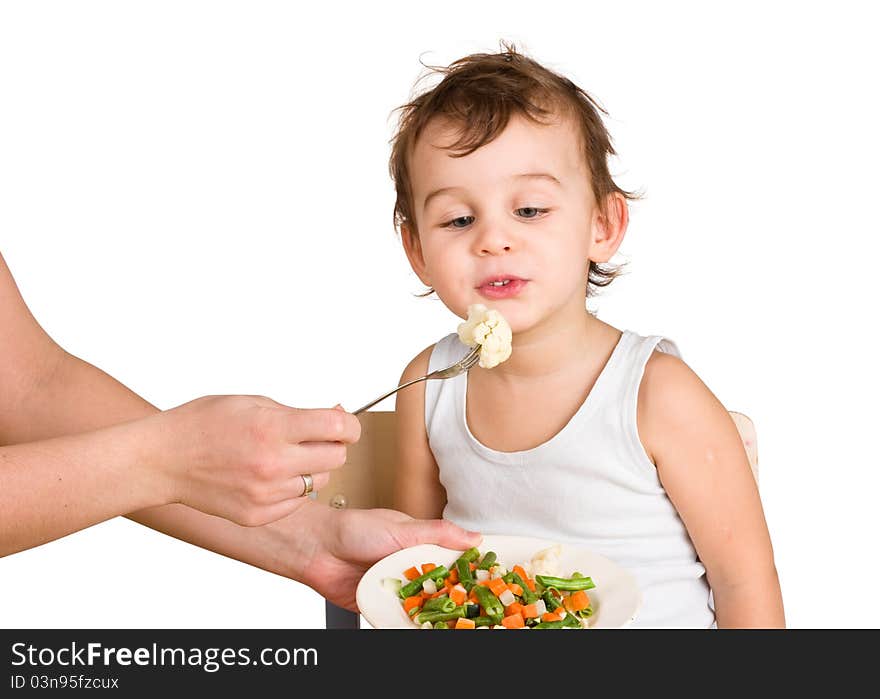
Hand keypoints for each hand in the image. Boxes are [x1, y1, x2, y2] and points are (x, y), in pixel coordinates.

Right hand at [155, 395, 360, 526]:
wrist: (161, 459)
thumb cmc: (202, 424)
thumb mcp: (252, 402)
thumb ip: (297, 411)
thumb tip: (337, 415)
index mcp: (273, 428)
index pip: (338, 427)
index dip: (349, 424)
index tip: (346, 424)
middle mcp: (272, 463)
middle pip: (336, 458)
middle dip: (332, 445)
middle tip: (313, 439)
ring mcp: (265, 493)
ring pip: (319, 482)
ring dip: (311, 468)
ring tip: (282, 457)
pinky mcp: (258, 515)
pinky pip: (297, 502)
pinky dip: (291, 489)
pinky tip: (267, 476)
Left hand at [276, 505, 481, 610]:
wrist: (316, 549)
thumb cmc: (355, 529)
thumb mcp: (402, 528)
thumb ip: (437, 533)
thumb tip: (473, 536)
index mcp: (421, 546)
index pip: (454, 561)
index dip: (471, 573)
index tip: (492, 582)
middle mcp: (412, 568)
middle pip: (443, 589)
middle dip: (458, 600)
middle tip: (479, 611)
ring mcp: (398, 590)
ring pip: (425, 607)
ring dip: (437, 616)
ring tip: (458, 626)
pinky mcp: (381, 607)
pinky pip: (401, 620)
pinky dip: (412, 626)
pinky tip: (426, 631)